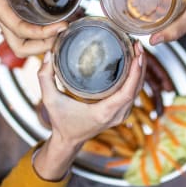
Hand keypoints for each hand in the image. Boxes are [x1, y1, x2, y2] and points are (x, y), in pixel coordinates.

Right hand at [34, 42, 145, 179]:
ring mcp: (120, 115)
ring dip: (140, 70)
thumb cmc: (60, 121)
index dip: (135, 73)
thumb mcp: (49, 100)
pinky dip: (136, 78)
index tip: (137, 55)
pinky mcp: (120, 113)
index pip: (127, 92)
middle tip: (137, 45)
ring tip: (137, 49)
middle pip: (136, 89)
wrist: (68, 141)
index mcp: (103, 112)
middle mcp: (116, 115)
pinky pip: (133, 93)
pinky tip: (133, 62)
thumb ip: (45, 78)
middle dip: (140, 66)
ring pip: (137, 91)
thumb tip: (48, 54)